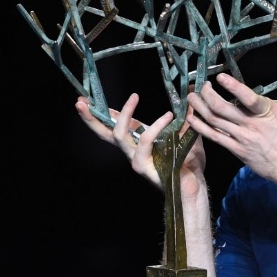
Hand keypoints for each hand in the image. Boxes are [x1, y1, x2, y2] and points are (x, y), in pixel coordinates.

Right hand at [75, 93, 205, 193]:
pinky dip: (156, 126)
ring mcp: (135, 159)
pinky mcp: (143, 166)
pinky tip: (168, 116)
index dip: (102, 112)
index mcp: (138, 142)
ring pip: (119, 134)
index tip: (89, 99)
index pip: (114, 126)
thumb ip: (184, 114)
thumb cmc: (190, 161)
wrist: (195, 184)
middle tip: (80, 102)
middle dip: (91, 117)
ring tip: (134, 96)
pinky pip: (145, 141)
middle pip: (104, 133)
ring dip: (125, 113)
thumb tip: (191, 92)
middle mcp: (133, 151)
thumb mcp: (186, 132)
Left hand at [186, 58, 276, 184]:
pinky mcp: (236, 150)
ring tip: (190, 97)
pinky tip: (191, 118)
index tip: (219, 77)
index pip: (248, 98)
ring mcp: (241, 138)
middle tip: (201, 85)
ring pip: (214, 121)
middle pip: (222, 109)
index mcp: (266, 112)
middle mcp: (251, 125)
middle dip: (207, 95)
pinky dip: (200, 127)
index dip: (233, 87)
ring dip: (199, 108)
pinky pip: (214, 137)